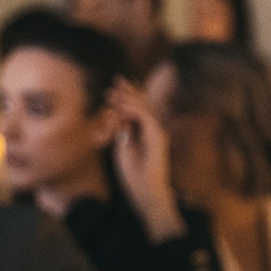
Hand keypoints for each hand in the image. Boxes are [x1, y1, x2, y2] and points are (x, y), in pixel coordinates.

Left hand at [105, 80, 185, 241]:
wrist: (146, 190)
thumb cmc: (134, 174)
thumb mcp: (123, 146)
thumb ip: (123, 130)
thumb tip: (117, 114)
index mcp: (147, 131)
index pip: (141, 107)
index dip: (130, 94)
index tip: (117, 84)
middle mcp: (155, 128)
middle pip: (145, 102)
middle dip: (130, 90)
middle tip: (116, 80)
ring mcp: (158, 131)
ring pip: (145, 107)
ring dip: (128, 98)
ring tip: (112, 93)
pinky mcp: (158, 136)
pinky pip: (145, 116)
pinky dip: (131, 109)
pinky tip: (119, 106)